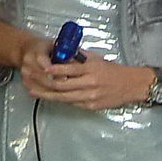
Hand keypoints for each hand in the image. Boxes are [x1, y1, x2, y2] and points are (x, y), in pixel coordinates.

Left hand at [22, 49, 150, 110]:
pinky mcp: (90, 106)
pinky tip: (49, 97)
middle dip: (44, 84)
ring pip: (63, 97)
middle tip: (31, 81)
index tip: (42, 68)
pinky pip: (71, 103)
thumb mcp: (96, 59)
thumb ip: (80, 58)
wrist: (130, 85)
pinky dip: (59, 100)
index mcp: (91, 69)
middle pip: (62, 86)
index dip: (54, 70)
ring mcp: (90, 97)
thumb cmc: (112, 70)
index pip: (69, 69)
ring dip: (47, 95)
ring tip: (33, 91)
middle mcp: (89, 84)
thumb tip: (63, 54)